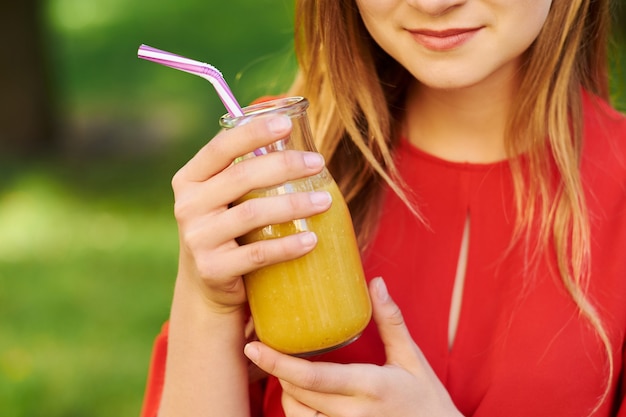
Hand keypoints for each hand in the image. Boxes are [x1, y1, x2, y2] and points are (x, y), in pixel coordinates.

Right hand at [171, 115, 329, 312]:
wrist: (208, 285)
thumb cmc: (228, 229)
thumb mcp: (224, 197)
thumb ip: (244, 170)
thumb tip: (295, 134)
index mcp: (190, 179)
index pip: (219, 148)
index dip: (252, 133)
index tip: (286, 123)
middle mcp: (188, 206)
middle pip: (240, 178)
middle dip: (283, 165)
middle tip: (317, 163)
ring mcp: (198, 239)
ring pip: (251, 214)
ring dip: (293, 205)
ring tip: (325, 200)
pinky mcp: (213, 269)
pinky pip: (257, 254)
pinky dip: (288, 246)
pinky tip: (312, 239)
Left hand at [244, 277, 462, 416]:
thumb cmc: (427, 399)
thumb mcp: (412, 358)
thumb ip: (391, 321)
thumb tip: (376, 282)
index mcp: (370, 387)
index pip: (315, 378)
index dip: (279, 364)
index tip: (256, 348)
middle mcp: (354, 413)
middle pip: (298, 393)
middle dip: (277, 370)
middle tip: (265, 347)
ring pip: (297, 414)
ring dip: (286, 391)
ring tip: (285, 368)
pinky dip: (297, 409)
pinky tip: (301, 391)